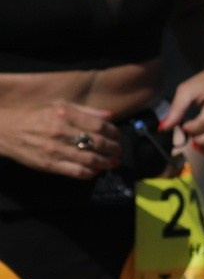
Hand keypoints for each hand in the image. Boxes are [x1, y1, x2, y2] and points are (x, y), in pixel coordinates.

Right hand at [0, 99, 121, 178]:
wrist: (6, 131)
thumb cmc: (36, 116)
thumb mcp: (60, 105)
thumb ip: (87, 111)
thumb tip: (110, 116)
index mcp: (65, 114)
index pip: (99, 126)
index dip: (113, 132)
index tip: (117, 135)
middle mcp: (60, 131)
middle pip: (97, 143)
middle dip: (113, 149)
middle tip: (118, 151)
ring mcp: (54, 149)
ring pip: (89, 159)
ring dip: (106, 162)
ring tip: (113, 162)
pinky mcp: (48, 164)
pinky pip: (75, 172)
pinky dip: (90, 173)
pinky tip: (96, 171)